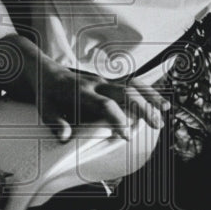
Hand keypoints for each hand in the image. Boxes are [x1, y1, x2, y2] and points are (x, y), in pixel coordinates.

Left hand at [39, 65, 169, 141]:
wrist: (47, 72)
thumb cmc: (47, 95)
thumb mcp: (45, 109)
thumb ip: (55, 122)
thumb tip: (64, 137)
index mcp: (81, 93)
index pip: (104, 104)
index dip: (116, 119)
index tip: (125, 135)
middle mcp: (96, 85)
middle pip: (125, 92)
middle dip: (143, 107)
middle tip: (156, 124)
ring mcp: (104, 81)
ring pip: (132, 84)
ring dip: (150, 96)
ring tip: (165, 111)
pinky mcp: (108, 82)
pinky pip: (131, 84)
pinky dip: (147, 91)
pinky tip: (160, 103)